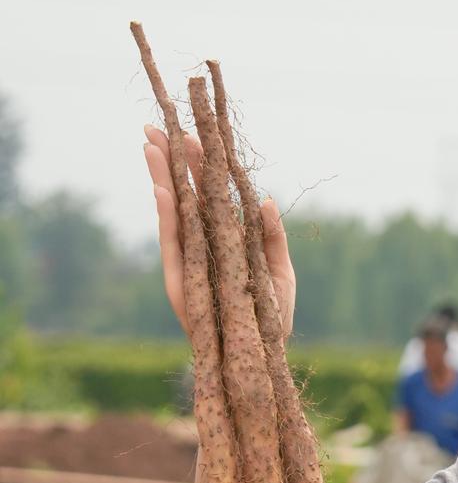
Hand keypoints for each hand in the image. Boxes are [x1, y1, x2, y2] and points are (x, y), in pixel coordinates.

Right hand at [142, 124, 296, 338]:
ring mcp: (192, 261)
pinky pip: (175, 244)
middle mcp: (204, 246)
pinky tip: (163, 190)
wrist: (264, 356)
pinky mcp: (184, 281)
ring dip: (163, 178)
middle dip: (171, 161)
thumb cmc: (272, 315)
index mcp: (226, 240)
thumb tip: (267, 199)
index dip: (200, 164)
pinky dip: (168, 217)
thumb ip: (272, 236)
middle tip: (154, 126)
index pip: (210, 194)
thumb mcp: (279, 271)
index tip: (191, 132)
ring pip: (175, 212)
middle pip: (185, 194)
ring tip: (152, 146)